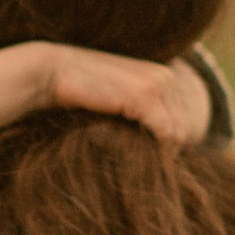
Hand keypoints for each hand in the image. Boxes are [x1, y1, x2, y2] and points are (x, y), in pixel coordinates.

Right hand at [42, 44, 209, 148]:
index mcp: (163, 74)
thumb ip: (140, 112)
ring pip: (178, 132)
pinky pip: (167, 132)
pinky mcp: (143, 96)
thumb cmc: (79, 92)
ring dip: (159, 152)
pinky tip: (134, 155)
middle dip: (164, 148)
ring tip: (135, 162)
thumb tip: (161, 143)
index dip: (167, 141)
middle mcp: (166, 75)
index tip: (144, 154)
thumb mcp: (118, 100)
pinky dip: (155, 149)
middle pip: (184, 126)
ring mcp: (157, 84)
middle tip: (140, 163)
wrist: (51, 72)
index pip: (183, 118)